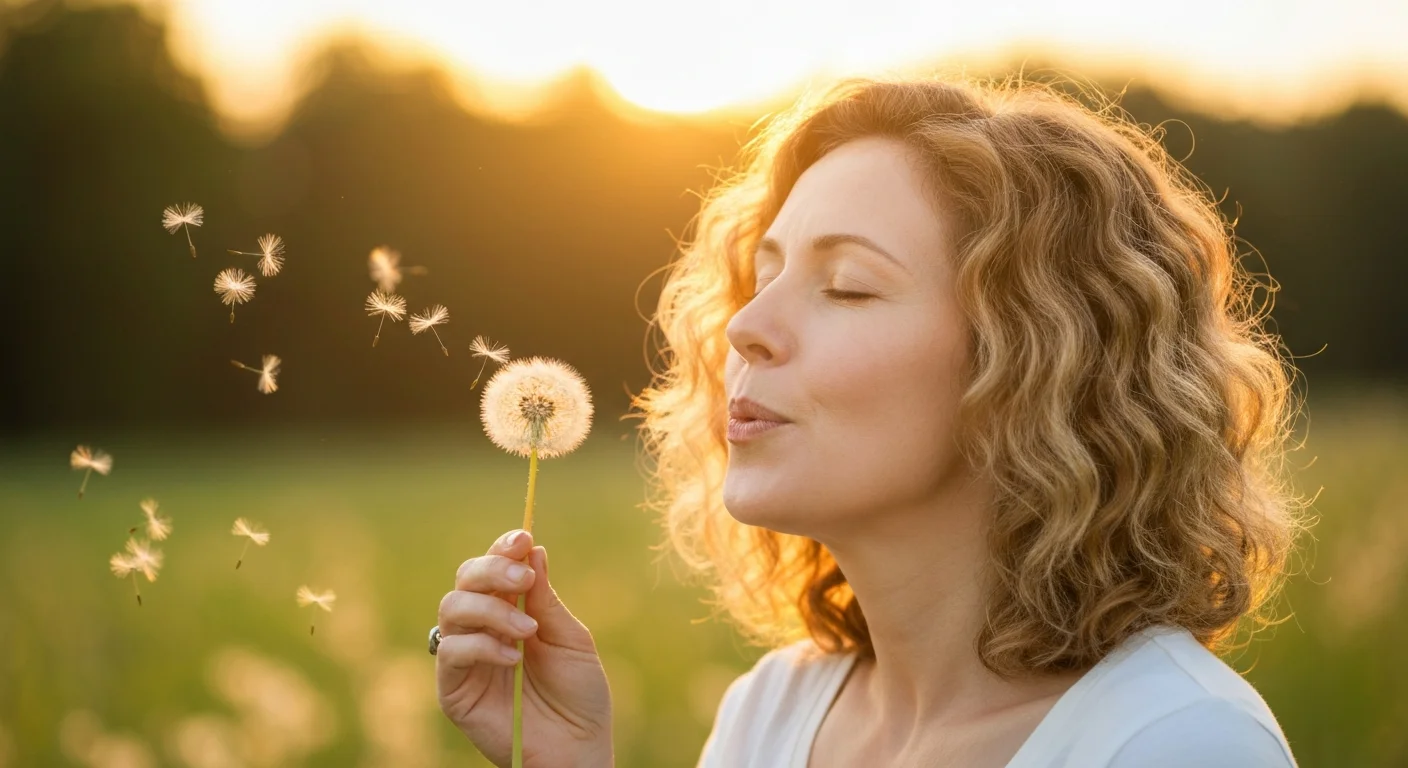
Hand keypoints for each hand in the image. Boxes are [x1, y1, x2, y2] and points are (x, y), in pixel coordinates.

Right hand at [436, 529, 613, 767]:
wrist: (579, 748)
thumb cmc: (580, 696)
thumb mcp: (571, 639)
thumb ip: (546, 599)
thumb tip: (532, 549)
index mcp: (512, 609)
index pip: (495, 567)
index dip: (503, 548)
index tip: (522, 537)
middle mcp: (483, 627)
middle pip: (466, 578)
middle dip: (493, 569)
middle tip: (523, 579)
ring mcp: (466, 657)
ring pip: (452, 608)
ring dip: (491, 609)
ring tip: (527, 631)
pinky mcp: (453, 689)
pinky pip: (450, 651)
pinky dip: (481, 645)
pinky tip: (512, 657)